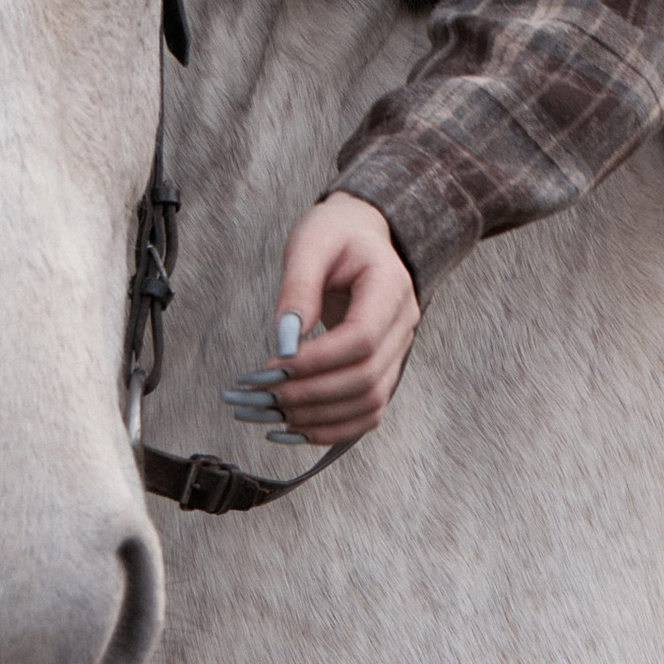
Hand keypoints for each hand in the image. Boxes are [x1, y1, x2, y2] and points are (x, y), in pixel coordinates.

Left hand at [271, 191, 418, 444]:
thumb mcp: (310, 244)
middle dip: (309, 393)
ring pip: (369, 403)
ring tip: (270, 413)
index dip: (318, 360)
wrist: (360, 236)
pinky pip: (366, 412)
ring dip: (317, 417)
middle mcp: (404, 324)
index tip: (273, 366)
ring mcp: (398, 351)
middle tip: (260, 394)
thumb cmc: (334, 234)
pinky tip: (293, 428)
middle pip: (366, 378)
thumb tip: (285, 343)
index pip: (363, 339)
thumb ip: (298, 289)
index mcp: (391, 287)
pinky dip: (332, 428)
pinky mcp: (383, 370)